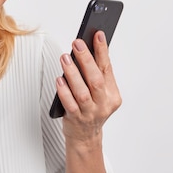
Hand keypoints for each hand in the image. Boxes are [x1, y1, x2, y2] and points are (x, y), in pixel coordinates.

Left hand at [55, 31, 121, 145]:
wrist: (85, 137)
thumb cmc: (91, 110)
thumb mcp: (100, 94)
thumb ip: (95, 76)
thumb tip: (85, 50)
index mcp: (112, 95)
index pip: (107, 68)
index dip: (102, 50)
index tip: (98, 34)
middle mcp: (103, 104)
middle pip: (96, 79)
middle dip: (87, 59)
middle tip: (78, 43)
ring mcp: (90, 113)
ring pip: (82, 92)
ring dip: (73, 73)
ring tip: (65, 58)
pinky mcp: (76, 119)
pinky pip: (69, 103)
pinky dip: (64, 90)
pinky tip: (59, 79)